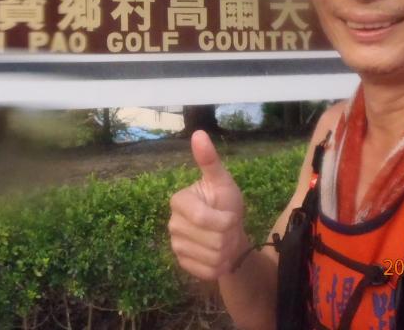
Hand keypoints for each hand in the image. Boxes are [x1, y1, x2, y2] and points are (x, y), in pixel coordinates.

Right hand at [168, 130, 247, 279]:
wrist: (230, 235)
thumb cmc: (226, 204)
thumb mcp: (223, 182)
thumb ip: (210, 161)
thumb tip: (198, 133)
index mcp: (179, 201)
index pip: (201, 217)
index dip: (224, 220)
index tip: (231, 216)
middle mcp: (172, 223)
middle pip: (210, 239)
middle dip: (228, 236)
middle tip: (228, 229)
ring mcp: (175, 245)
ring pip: (210, 256)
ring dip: (226, 251)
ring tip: (225, 241)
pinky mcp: (182, 264)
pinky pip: (206, 270)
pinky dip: (219, 266)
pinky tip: (219, 256)